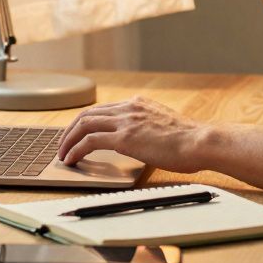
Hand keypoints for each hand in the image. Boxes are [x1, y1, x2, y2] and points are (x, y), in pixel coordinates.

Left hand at [56, 96, 209, 172]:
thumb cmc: (190, 140)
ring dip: (68, 139)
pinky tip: (71, 159)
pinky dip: (76, 149)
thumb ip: (149, 127)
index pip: (103, 109)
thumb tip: (143, 141)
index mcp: (138, 103)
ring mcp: (126, 121)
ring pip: (84, 124)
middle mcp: (129, 108)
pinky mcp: (124, 138)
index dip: (86, 122)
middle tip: (63, 144)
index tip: (78, 134)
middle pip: (88, 114)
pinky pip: (90, 141)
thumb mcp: (165, 125)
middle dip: (70, 130)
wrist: (200, 141)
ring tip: (62, 154)